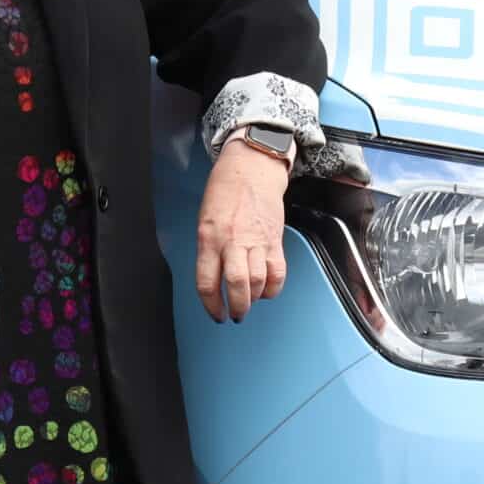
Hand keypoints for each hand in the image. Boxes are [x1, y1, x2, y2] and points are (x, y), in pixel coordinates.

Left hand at [195, 139, 291, 322]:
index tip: (216, 314)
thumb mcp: (204, 221)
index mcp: (209, 238)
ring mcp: (256, 241)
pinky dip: (273, 287)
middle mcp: (232, 241)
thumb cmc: (224, 192)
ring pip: (259, 281)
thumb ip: (209, 250)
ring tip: (250, 301)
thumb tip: (215, 280)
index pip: (207, 282)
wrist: (251, 169)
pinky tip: (267, 289)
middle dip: (237, 307)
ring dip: (255, 299)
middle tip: (236, 314)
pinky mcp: (275, 240)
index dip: (211, 305)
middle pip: (237, 284)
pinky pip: (278, 272)